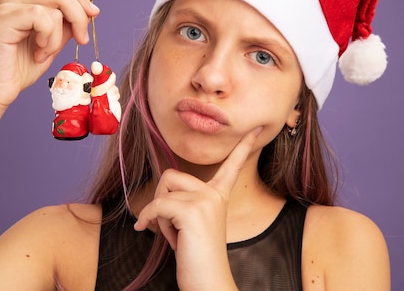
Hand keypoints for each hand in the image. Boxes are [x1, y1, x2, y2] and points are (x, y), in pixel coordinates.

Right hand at [0, 0, 98, 108]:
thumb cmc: (20, 69)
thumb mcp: (53, 44)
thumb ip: (66, 26)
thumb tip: (89, 12)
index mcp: (26, 1)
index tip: (94, 16)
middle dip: (79, 14)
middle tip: (81, 39)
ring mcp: (8, 7)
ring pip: (55, 4)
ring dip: (59, 34)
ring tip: (46, 52)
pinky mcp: (3, 19)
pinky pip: (41, 16)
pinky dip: (48, 37)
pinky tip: (39, 52)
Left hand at [134, 126, 262, 289]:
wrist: (207, 283)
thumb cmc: (196, 258)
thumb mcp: (192, 224)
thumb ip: (184, 204)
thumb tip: (156, 199)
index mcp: (219, 196)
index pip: (232, 165)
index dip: (243, 146)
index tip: (255, 129)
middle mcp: (215, 194)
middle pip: (171, 175)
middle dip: (160, 199)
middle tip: (170, 225)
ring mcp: (206, 201)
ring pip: (162, 192)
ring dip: (158, 215)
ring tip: (172, 235)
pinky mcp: (193, 211)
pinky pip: (157, 205)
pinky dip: (148, 219)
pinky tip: (148, 231)